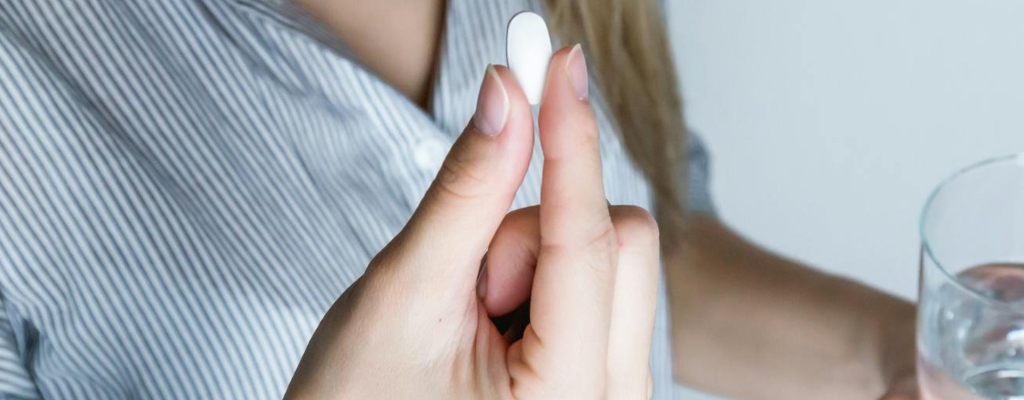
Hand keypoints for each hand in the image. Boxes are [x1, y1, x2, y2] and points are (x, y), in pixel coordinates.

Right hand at [285, 46, 661, 398]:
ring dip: (532, 263)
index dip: (569, 139)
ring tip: (469, 321)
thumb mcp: (404, 295)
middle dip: (533, 237)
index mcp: (569, 398)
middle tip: (467, 285)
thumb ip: (465, 195)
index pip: (585, 240)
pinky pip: (599, 286)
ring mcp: (615, 392)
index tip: (557, 63)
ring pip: (610, 258)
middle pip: (619, 241)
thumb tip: (507, 97)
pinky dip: (542, 281)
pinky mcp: (605, 378)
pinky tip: (493, 326)